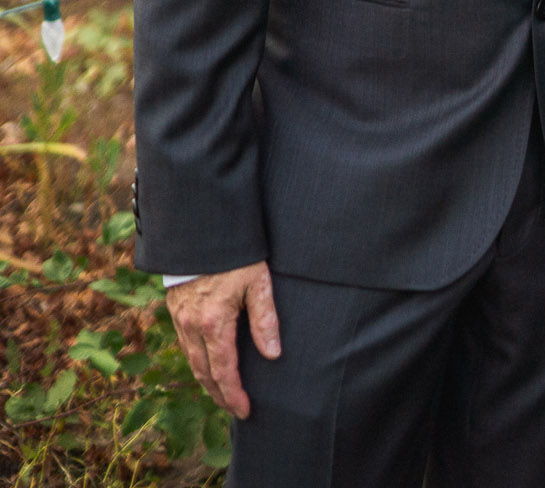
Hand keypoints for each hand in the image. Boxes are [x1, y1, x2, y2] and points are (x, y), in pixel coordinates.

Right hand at [166, 262, 279, 419]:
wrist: (201, 229)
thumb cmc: (235, 254)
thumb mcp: (257, 281)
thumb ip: (265, 318)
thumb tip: (273, 354)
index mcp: (214, 322)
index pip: (223, 371)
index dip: (233, 394)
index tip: (245, 410)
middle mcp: (192, 325)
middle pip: (204, 372)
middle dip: (219, 394)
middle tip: (235, 408)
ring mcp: (180, 318)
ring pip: (191, 360)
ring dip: (206, 380)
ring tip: (222, 393)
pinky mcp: (175, 308)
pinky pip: (184, 345)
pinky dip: (196, 361)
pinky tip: (206, 363)